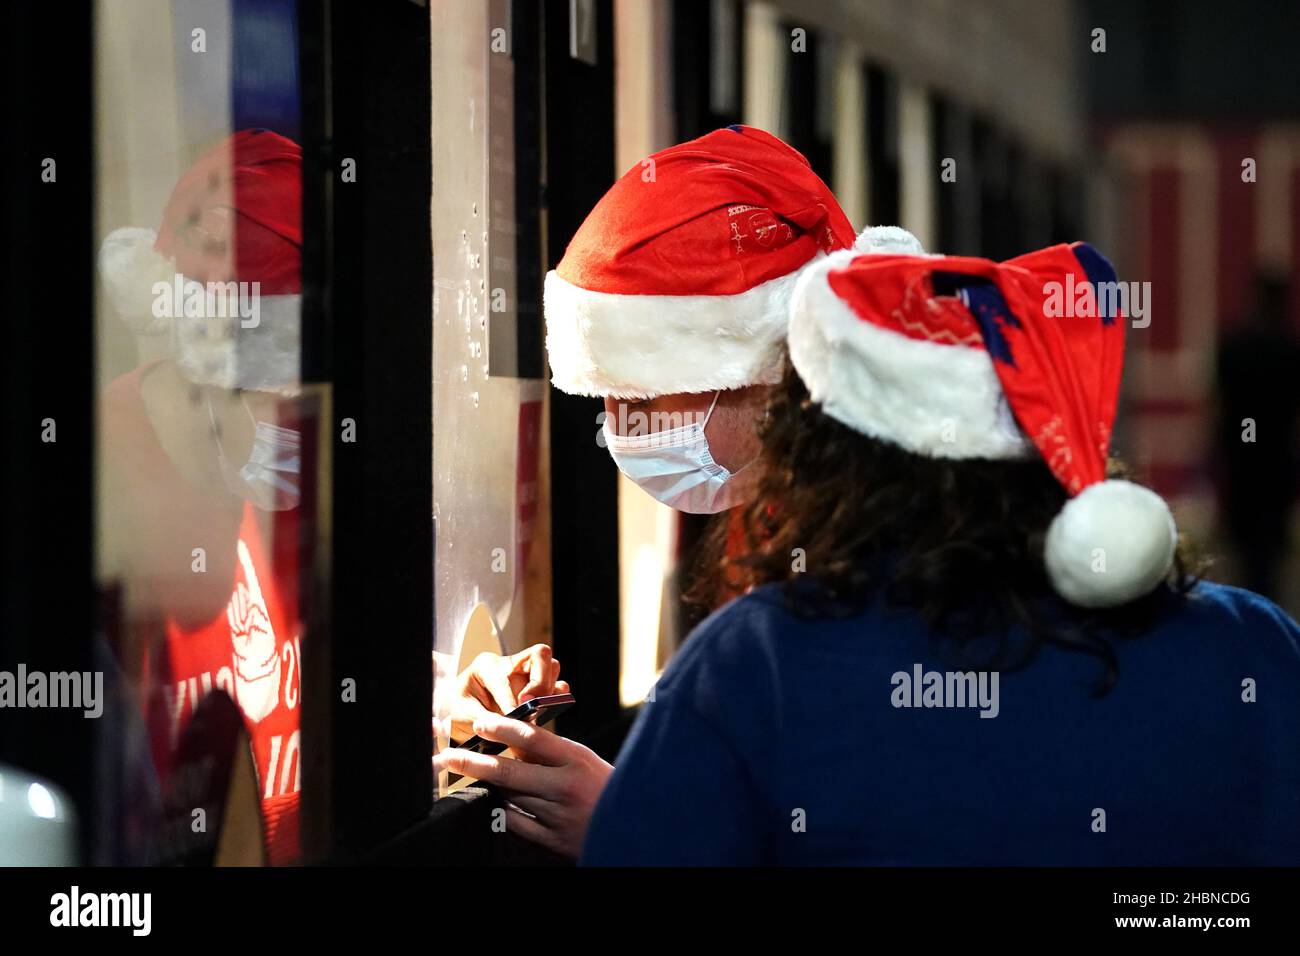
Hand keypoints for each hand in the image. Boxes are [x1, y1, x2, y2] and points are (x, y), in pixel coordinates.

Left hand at [433, 713, 612, 858]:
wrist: (633, 827)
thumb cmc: (605, 787)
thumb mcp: (584, 759)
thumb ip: (552, 752)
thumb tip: (513, 741)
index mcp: (576, 760)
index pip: (533, 739)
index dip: (502, 730)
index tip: (481, 724)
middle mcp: (565, 787)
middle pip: (510, 771)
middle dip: (473, 763)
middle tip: (447, 757)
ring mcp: (557, 815)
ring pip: (509, 797)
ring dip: (487, 785)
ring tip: (468, 774)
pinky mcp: (552, 840)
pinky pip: (515, 823)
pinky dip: (501, 810)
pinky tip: (493, 801)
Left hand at [447, 645, 568, 743]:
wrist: (461, 719)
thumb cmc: (458, 713)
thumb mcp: (464, 716)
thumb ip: (488, 719)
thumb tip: (511, 723)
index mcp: (486, 666)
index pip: (504, 676)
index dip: (509, 698)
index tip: (513, 714)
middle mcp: (510, 665)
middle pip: (540, 656)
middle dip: (539, 681)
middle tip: (531, 704)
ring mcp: (526, 675)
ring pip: (552, 668)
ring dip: (547, 690)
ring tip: (536, 710)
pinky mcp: (537, 689)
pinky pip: (557, 686)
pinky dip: (556, 698)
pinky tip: (545, 711)